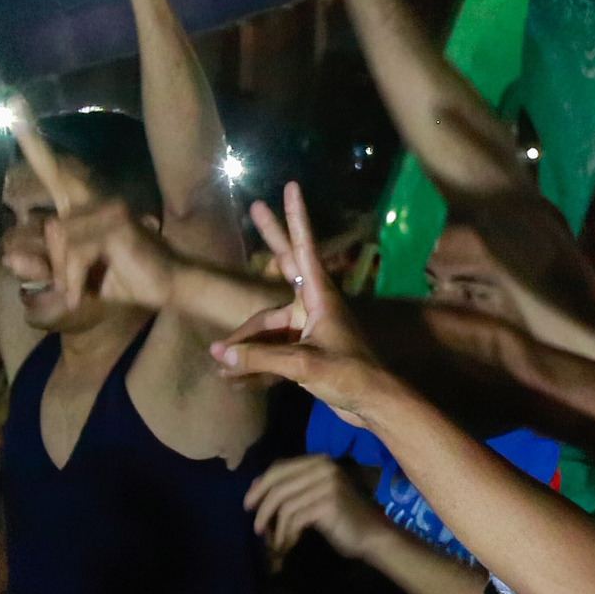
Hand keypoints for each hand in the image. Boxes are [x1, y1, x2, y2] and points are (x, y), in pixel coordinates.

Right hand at [211, 185, 406, 424]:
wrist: (375, 407)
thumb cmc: (350, 375)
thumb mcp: (304, 365)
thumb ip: (261, 358)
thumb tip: (221, 354)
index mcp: (320, 297)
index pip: (304, 248)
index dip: (295, 218)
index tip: (291, 186)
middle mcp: (313, 306)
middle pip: (284, 266)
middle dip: (270, 239)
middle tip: (254, 207)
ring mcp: (309, 329)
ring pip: (268, 327)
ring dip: (246, 344)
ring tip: (219, 364)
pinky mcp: (306, 353)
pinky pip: (273, 353)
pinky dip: (255, 365)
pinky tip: (233, 380)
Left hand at [245, 453, 398, 568]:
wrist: (371, 535)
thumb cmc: (341, 518)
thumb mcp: (313, 497)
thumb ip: (291, 488)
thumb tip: (254, 487)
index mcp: (319, 461)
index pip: (279, 467)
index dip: (260, 485)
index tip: (248, 504)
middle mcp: (323, 467)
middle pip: (278, 483)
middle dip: (261, 506)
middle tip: (256, 526)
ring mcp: (327, 484)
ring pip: (284, 503)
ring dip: (273, 525)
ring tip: (271, 540)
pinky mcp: (328, 503)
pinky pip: (295, 518)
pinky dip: (286, 534)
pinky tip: (287, 544)